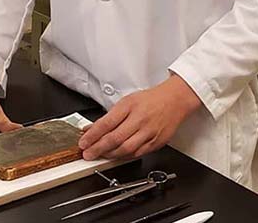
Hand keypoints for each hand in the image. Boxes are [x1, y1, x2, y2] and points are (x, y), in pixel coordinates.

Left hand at [78, 74, 200, 160]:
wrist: (174, 100)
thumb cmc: (150, 99)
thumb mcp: (127, 101)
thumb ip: (109, 116)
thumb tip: (92, 128)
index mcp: (130, 106)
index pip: (107, 123)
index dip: (93, 135)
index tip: (83, 142)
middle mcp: (139, 119)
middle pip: (115, 138)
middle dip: (98, 148)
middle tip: (87, 154)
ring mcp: (148, 132)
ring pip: (125, 149)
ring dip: (109, 155)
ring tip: (100, 156)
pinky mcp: (155, 143)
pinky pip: (136, 154)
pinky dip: (124, 157)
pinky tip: (116, 156)